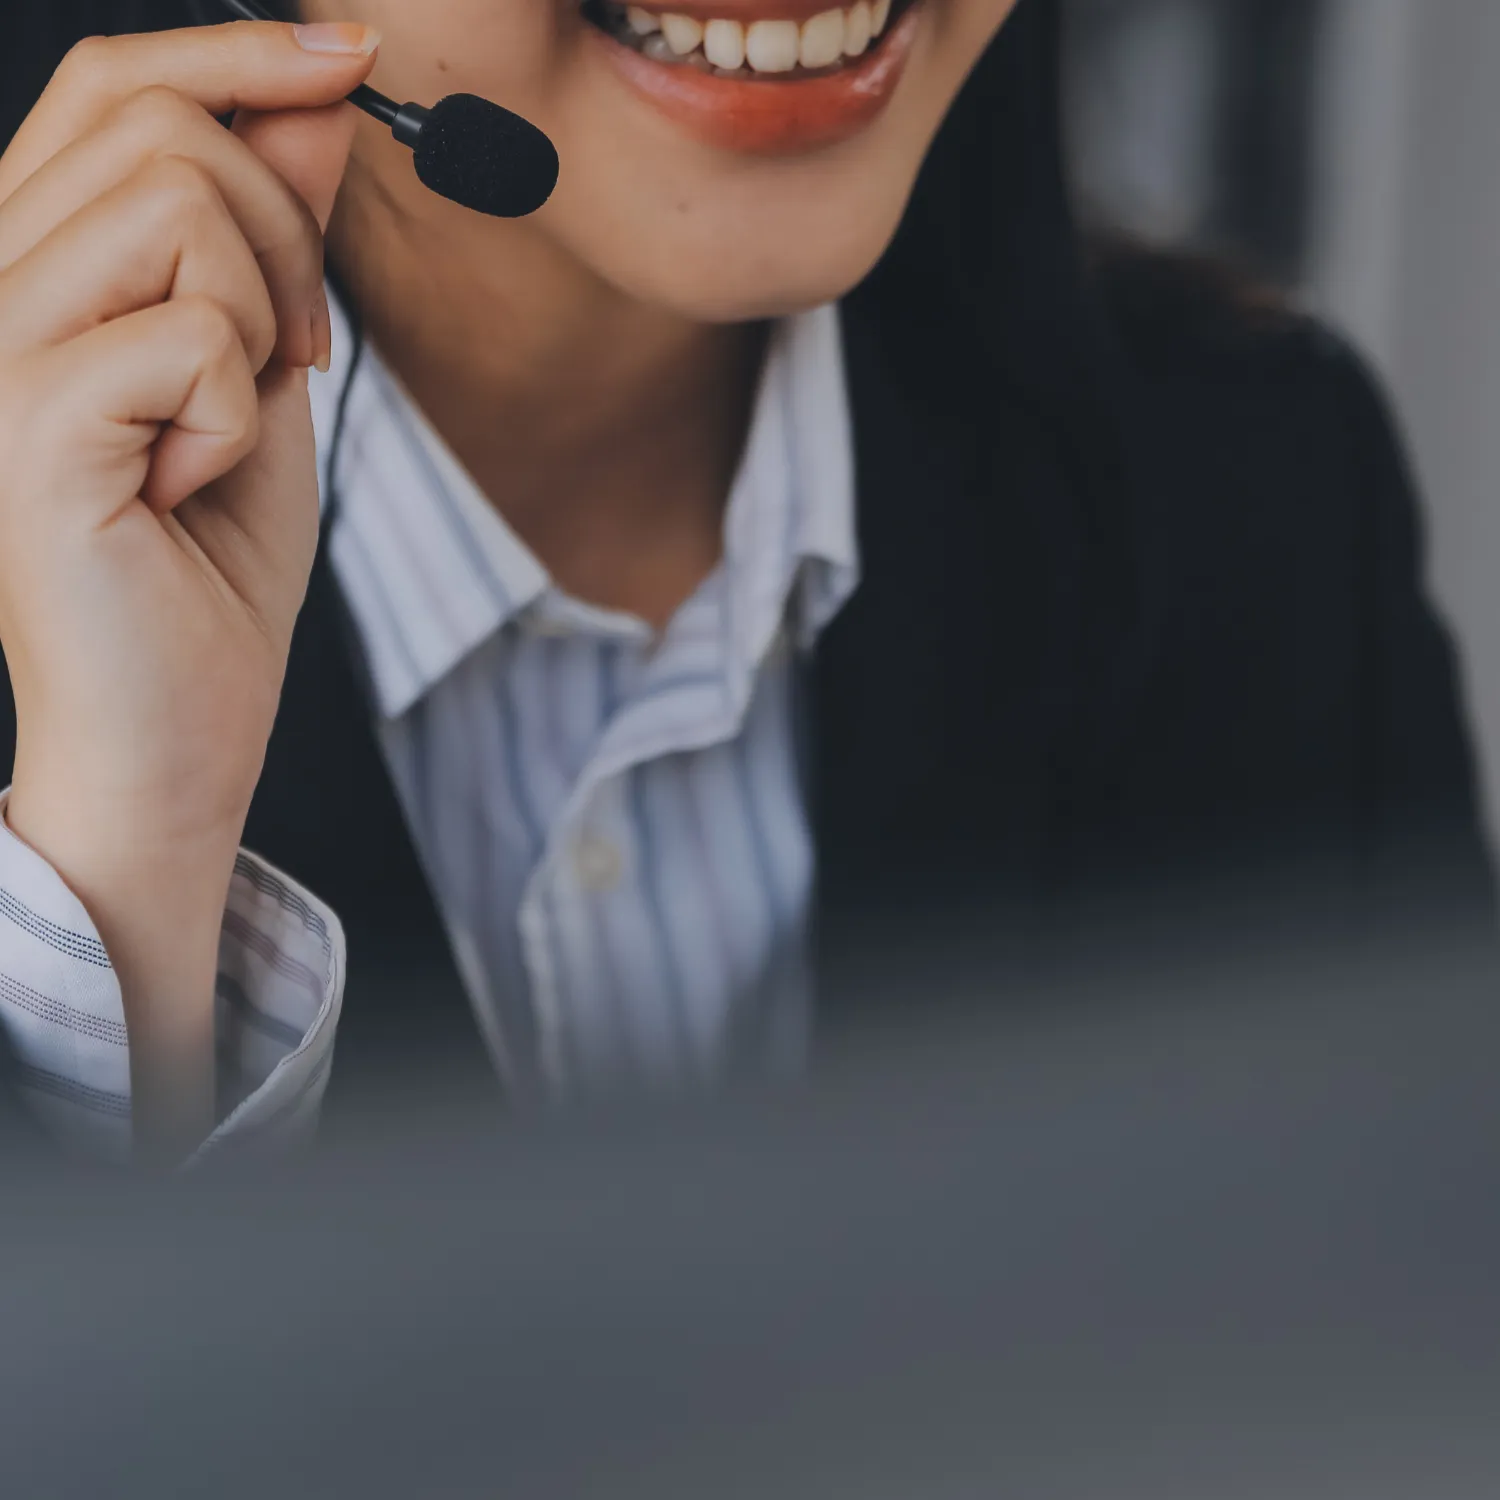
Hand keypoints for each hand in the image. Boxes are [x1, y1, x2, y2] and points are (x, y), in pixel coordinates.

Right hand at [0, 20, 378, 1156]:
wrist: (175, 728)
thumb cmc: (208, 568)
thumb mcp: (263, 374)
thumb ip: (274, 240)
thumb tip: (315, 101)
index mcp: (32, 268)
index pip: (109, 88)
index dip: (235, 52)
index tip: (350, 58)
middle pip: (154, 126)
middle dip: (282, 226)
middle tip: (301, 350)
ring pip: (175, 208)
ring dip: (260, 313)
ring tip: (240, 421)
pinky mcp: (28, 430)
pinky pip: (192, 336)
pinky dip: (240, 410)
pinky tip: (193, 480)